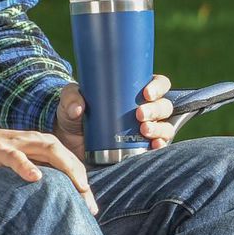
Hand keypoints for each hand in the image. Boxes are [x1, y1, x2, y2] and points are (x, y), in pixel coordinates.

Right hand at [0, 117, 99, 215]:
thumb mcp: (18, 165)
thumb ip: (36, 174)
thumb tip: (55, 201)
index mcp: (39, 146)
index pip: (68, 162)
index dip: (82, 183)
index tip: (91, 209)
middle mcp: (32, 141)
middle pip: (65, 156)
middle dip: (81, 179)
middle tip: (90, 206)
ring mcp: (15, 143)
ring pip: (48, 150)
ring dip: (66, 168)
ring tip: (79, 187)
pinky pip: (14, 156)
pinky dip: (26, 165)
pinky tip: (36, 177)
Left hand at [55, 77, 179, 156]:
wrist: (68, 144)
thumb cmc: (73, 115)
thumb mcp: (69, 101)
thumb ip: (71, 98)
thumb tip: (77, 108)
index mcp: (133, 92)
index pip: (157, 84)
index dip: (158, 86)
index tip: (146, 93)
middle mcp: (144, 110)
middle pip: (164, 106)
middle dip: (155, 110)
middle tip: (139, 115)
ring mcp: (144, 131)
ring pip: (165, 127)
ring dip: (159, 128)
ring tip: (144, 130)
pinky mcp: (141, 150)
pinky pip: (159, 148)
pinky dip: (160, 146)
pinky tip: (154, 146)